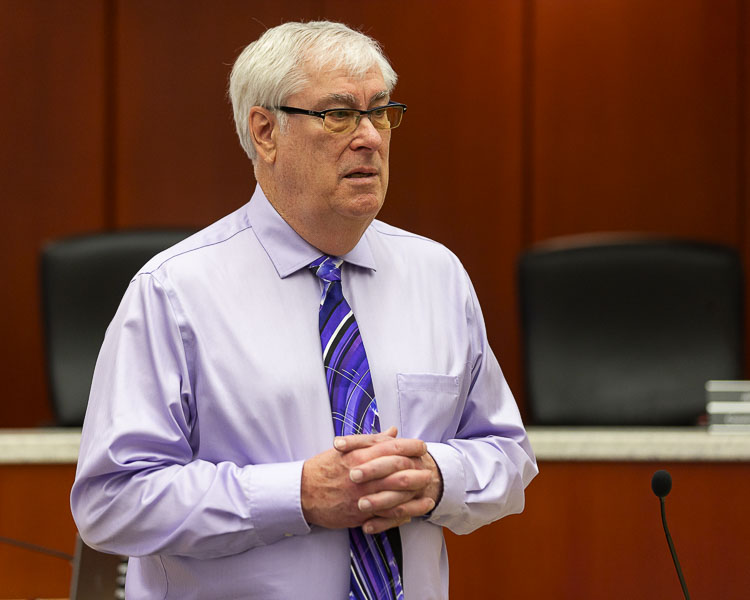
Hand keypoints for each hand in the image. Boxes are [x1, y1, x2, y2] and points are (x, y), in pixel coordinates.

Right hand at [300, 427, 437, 531]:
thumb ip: (372, 441)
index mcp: (359, 455)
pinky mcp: (359, 514)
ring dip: (415, 494)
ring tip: (429, 493)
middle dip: (418, 471)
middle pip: (398, 470)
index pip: (392, 447)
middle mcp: (363, 474)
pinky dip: (401, 515)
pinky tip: (413, 513)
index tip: (422, 447)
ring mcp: (362, 495)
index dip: (411, 446)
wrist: (302, 492)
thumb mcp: (346, 448)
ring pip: (396, 494)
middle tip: (430, 471)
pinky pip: (385, 515)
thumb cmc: (324, 468)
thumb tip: (393, 431)